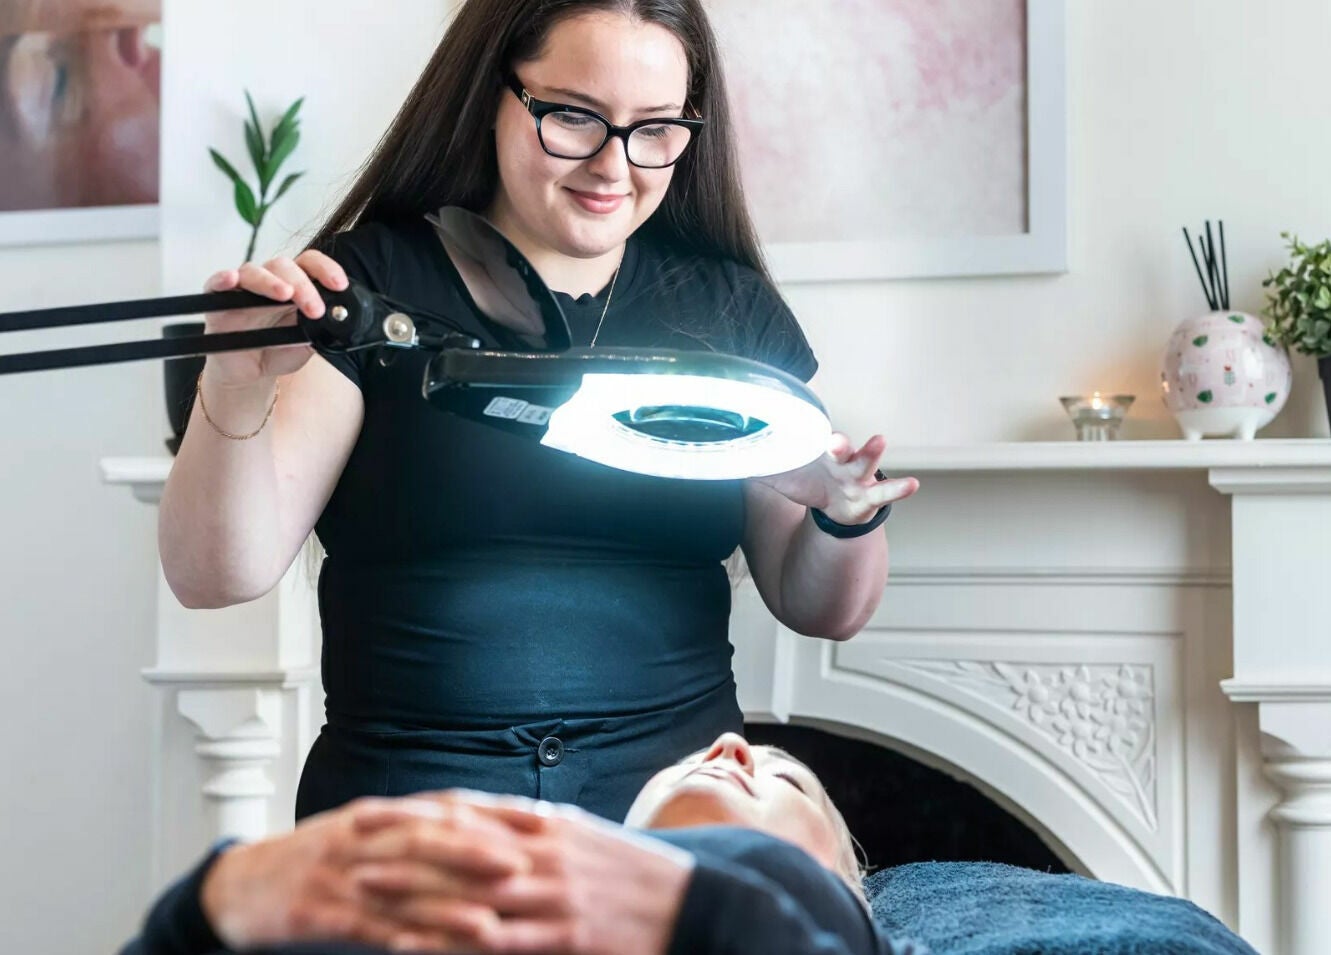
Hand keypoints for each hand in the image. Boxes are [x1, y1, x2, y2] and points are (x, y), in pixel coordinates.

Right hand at [200, 250, 347, 389]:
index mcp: (293, 284)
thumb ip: (320, 330)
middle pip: (284, 267)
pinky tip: (231, 278)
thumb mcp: (307, 344)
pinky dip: (222, 278)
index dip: (325, 269)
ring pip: (254, 272)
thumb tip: (334, 320)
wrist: (251, 372)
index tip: (339, 286)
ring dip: (271, 282)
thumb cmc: (278, 350)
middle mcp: (268, 280)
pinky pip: (216, 283)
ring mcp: (242, 288)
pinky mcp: (217, 300)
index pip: (309, 264)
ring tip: (285, 294)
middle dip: (303, 286)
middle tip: (315, 310)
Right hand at [200, 796, 526, 951]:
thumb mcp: (369, 833)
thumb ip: (422, 829)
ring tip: (488, 924)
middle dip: (475, 851)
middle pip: (425, 838)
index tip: (539, 822)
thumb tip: (490, 829)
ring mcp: (338, 873)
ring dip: (444, 906)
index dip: (494, 812)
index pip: (448, 805)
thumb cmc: (317, 860)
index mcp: (382, 814)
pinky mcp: (314, 911)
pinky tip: (424, 951)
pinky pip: (361, 926)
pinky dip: (394, 939)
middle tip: (521, 866)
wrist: (239, 884)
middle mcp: (364, 835)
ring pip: (398, 887)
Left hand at [356, 794, 693, 954]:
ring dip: (410, 890)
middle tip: (347, 845)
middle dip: (397, 845)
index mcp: (547, 826)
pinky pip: (496, 940)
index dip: (414, 810)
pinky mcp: (563, 937)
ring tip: (362, 890)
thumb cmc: (635, 874)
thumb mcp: (585, 837)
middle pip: (456, 845)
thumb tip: (491, 819)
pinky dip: (451, 942)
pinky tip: (414, 946)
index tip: (370, 810)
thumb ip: (536, 829)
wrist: (691, 905)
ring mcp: (552, 895)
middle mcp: (543, 853)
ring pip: (467, 890)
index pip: (467, 811)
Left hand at [754, 432, 918, 524]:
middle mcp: (839, 463)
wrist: (833, 507)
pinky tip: (913, 484)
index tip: (803, 431)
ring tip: (880, 439)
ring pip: (865, 466)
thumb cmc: (808, 484)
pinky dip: (899, 489)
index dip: (809, 438)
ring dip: (871, 453)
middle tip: (835, 439)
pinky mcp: (869, 499)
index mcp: (817, 455)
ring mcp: (857, 480)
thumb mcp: (781, 478)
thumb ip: (759, 468)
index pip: (814, 442)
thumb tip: (728, 456)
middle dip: (838, 444)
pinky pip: (885, 494)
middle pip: (840, 450)